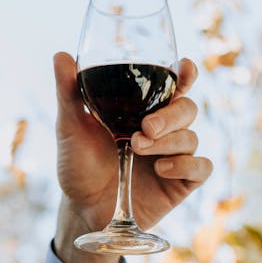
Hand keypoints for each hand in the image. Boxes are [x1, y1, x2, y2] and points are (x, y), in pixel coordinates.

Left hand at [53, 52, 212, 262]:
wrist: (80, 208)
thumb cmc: (77, 164)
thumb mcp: (69, 127)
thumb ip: (68, 92)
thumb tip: (60, 54)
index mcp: (142, 110)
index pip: (173, 86)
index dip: (185, 74)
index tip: (185, 68)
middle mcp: (163, 129)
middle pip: (187, 108)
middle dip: (171, 115)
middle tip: (146, 127)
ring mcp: (174, 155)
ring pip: (192, 136)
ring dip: (169, 140)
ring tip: (137, 148)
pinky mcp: (181, 183)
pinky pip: (201, 167)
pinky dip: (186, 165)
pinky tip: (161, 169)